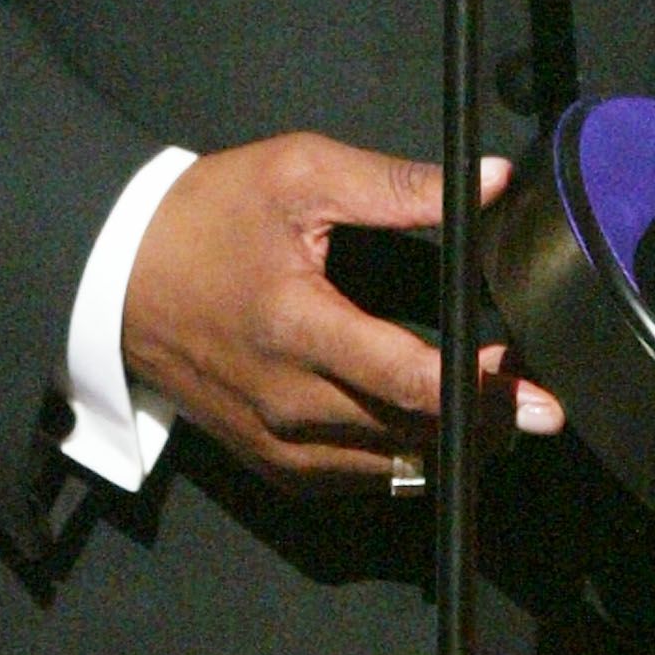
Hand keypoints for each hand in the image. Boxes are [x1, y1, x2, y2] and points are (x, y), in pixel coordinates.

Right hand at [121, 132, 563, 491]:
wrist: (114, 270)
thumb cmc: (209, 213)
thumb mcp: (302, 173)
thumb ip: (398, 185)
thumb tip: (493, 183)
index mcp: (297, 327)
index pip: (410, 381)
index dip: (485, 392)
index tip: (541, 396)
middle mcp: (287, 403)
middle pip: (410, 436)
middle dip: (482, 423)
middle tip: (537, 404)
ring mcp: (272, 443)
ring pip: (386, 469)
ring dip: (446, 447)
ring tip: (496, 414)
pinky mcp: (263, 462)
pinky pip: (349, 481)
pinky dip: (396, 462)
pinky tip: (426, 432)